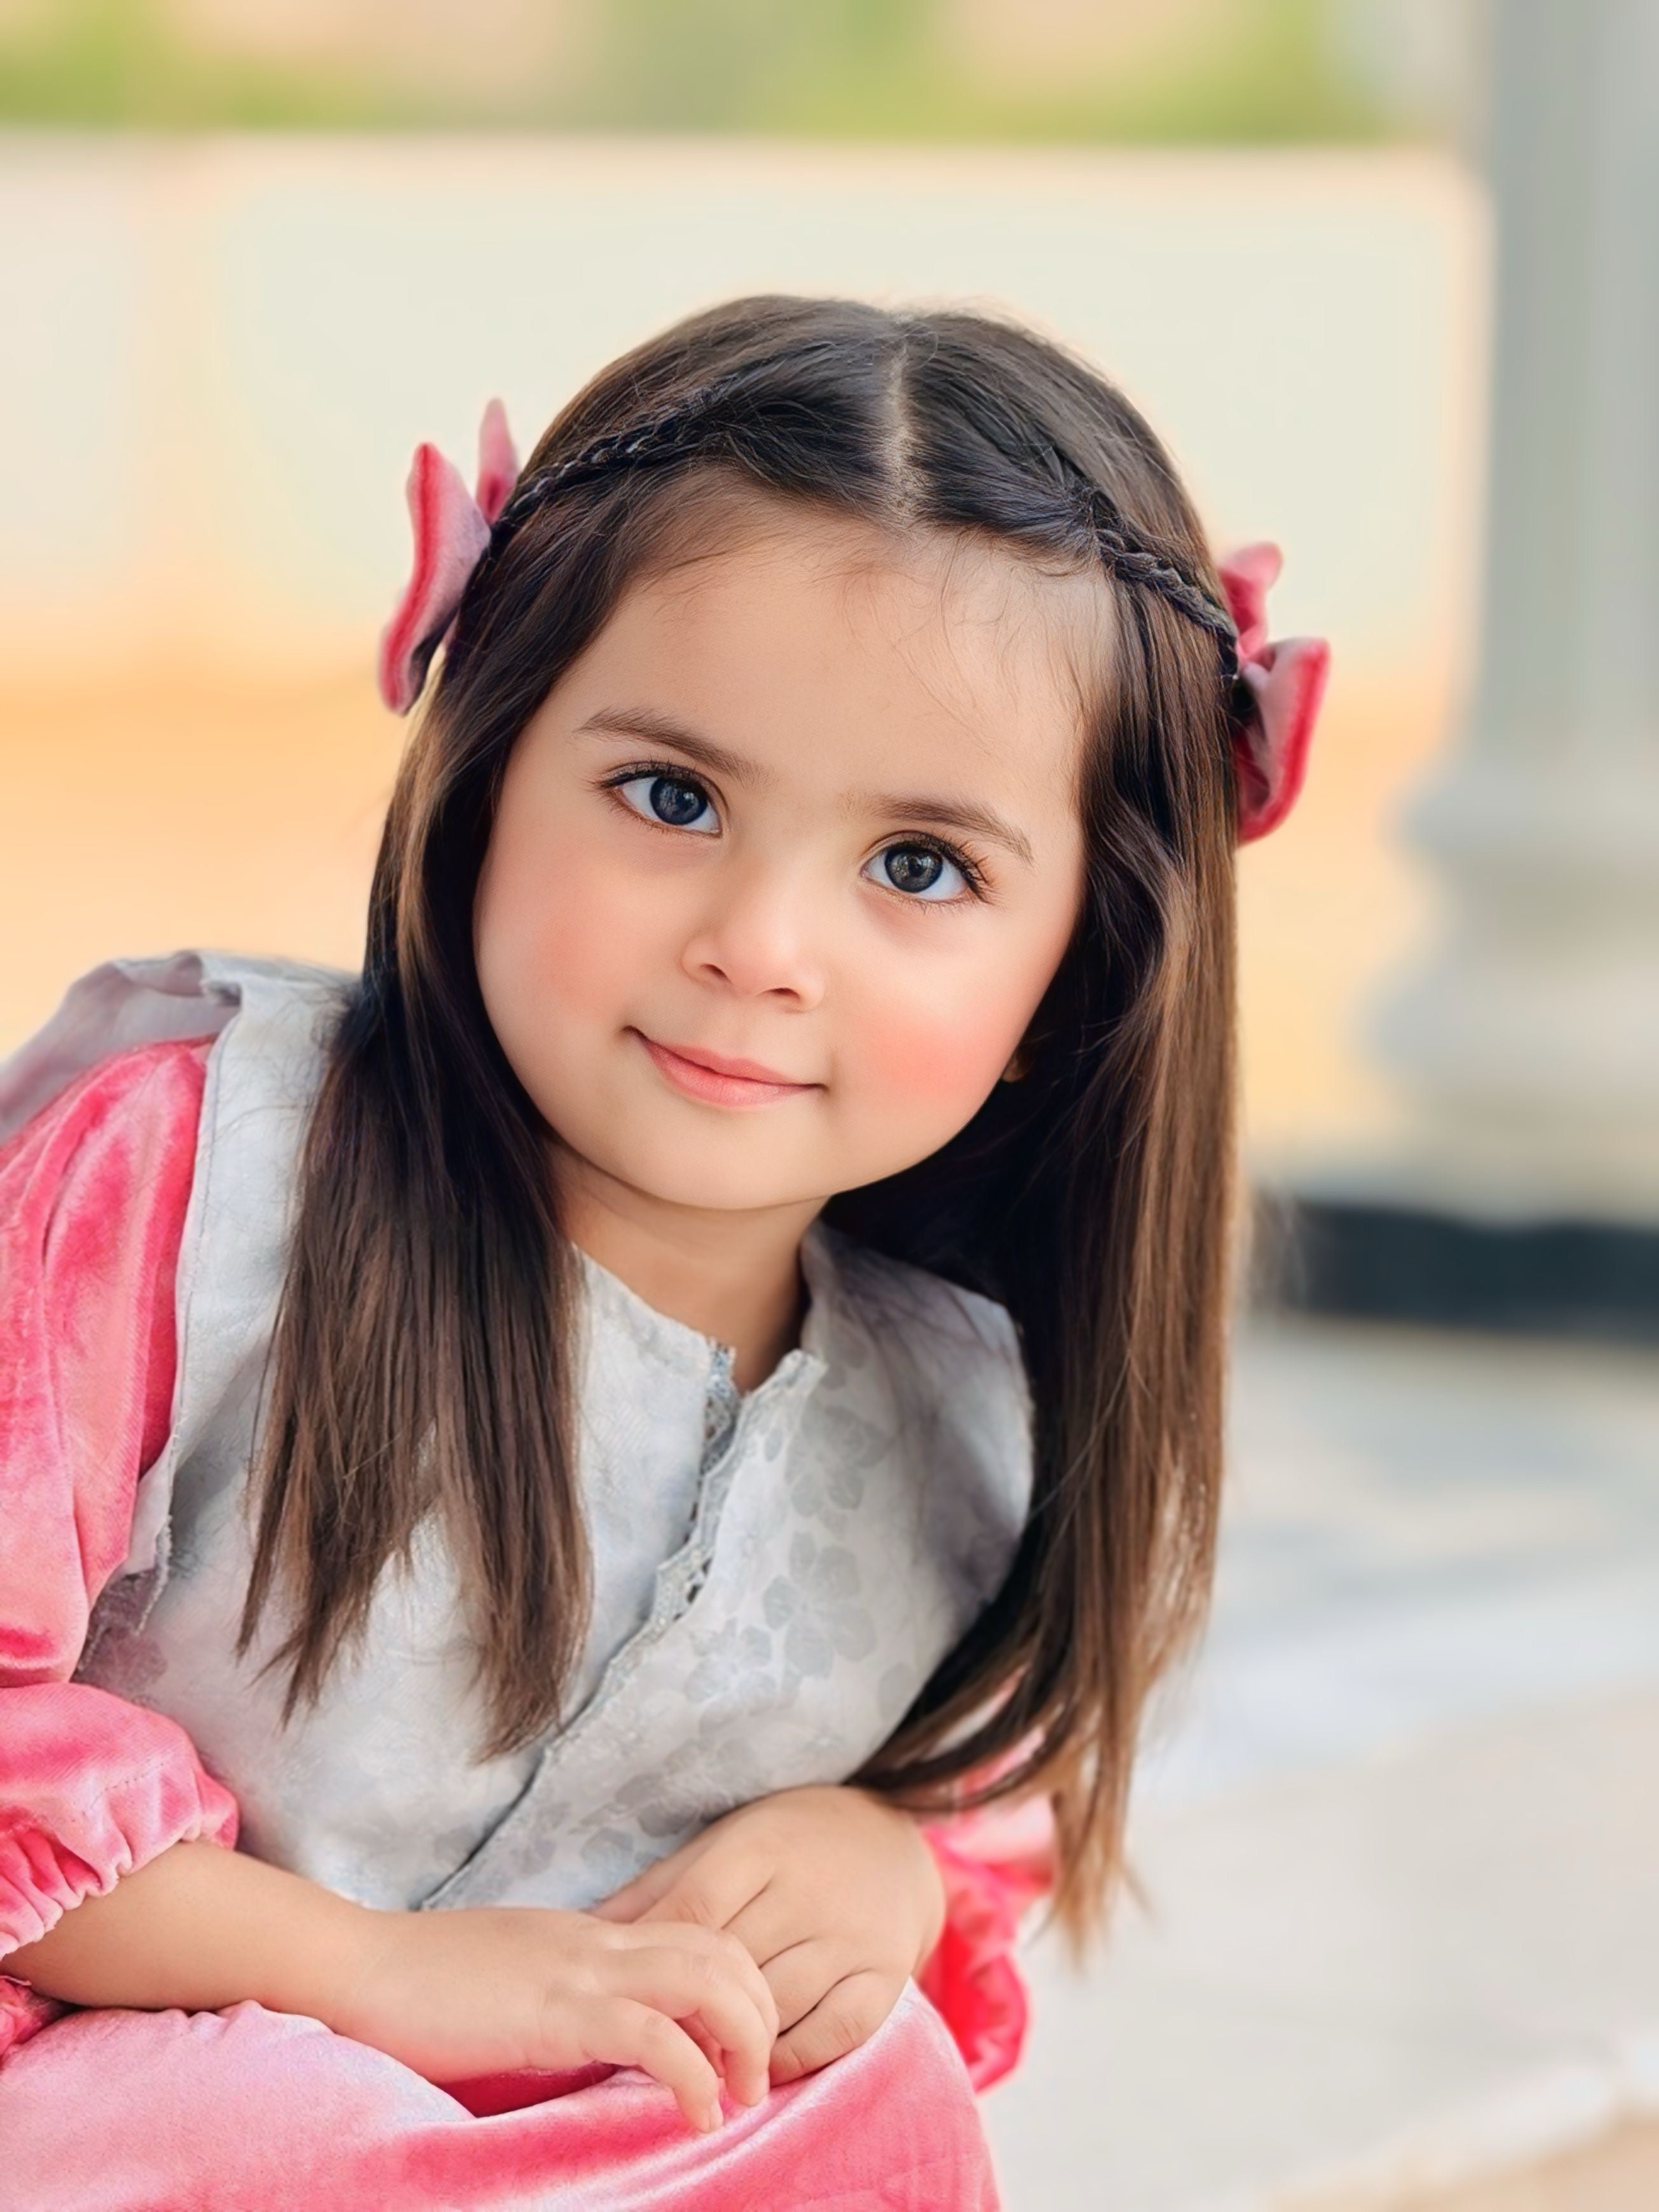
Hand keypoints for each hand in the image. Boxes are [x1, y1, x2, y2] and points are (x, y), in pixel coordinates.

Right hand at [334, 1903, 777, 2131]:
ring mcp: (578, 1969)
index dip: (737, 1988)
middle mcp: (597, 1940)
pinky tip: (696, 2114)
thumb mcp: (511, 1982)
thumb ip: (560, 1998)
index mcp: (588, 1934)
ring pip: (706, 1976)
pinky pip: (653, 2033)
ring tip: (742, 2096)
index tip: (740, 2049)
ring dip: (743, 2037)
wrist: (355, 1966)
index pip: (696, 1936)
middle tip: (757, 2079)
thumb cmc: (418, 1986)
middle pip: (722, 1948)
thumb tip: (597, 2042)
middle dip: (760, 2011)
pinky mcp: (555, 2011)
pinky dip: (692, 2073)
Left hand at [594, 1786, 946, 2084]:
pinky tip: (762, 2069)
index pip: (695, 1909)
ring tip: (699, 2066)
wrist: (893, 1840)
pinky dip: (794, 2058)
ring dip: (734, 2043)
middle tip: (652, 2045)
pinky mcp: (888, 1973)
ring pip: (781, 2003)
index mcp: (762, 1847)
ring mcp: (853, 1934)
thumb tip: (587, 1929)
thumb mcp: (726, 1842)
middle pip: (734, 1964)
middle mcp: (810, 1890)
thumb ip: (661, 1887)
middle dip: (687, 2010)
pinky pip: (836, 2032)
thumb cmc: (789, 1844)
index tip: (624, 1997)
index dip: (652, 1959)